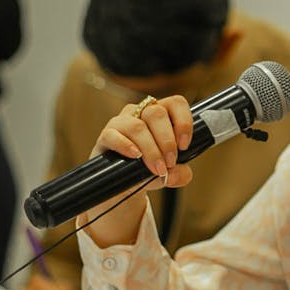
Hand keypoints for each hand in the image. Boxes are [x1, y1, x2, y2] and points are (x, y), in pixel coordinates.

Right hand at [79, 96, 195, 247]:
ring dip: (151, 149)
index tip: (184, 145)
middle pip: (157, 113)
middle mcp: (140, 113)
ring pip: (138, 126)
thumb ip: (179, 174)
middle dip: (167, 140)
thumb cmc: (146, 172)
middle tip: (170, 162)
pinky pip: (113, 135)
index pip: (175, 103)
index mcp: (159, 115)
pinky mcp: (105, 136)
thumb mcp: (168, 175)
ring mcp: (121, 123)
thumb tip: (182, 174)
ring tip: (157, 169)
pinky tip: (135, 156)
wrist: (122, 186)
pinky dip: (126, 145)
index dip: (183, 121)